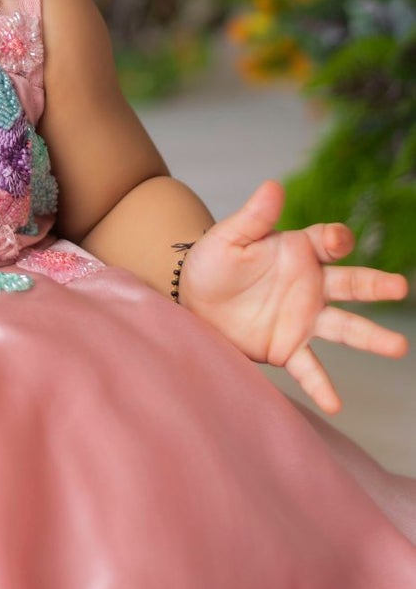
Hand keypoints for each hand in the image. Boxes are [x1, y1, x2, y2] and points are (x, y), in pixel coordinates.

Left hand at [177, 178, 408, 413]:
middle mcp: (310, 285)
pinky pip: (309, 367)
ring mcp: (304, 319)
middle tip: (400, 287)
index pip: (326, 242)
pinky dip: (322, 385)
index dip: (334, 240)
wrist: (193, 301)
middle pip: (350, 283)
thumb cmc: (212, 263)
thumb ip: (253, 217)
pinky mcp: (288, 348)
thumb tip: (273, 185)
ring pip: (344, 327)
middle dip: (375, 285)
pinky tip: (335, 404)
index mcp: (298, 251)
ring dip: (370, 337)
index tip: (337, 241)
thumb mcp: (228, 238)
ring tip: (398, 347)